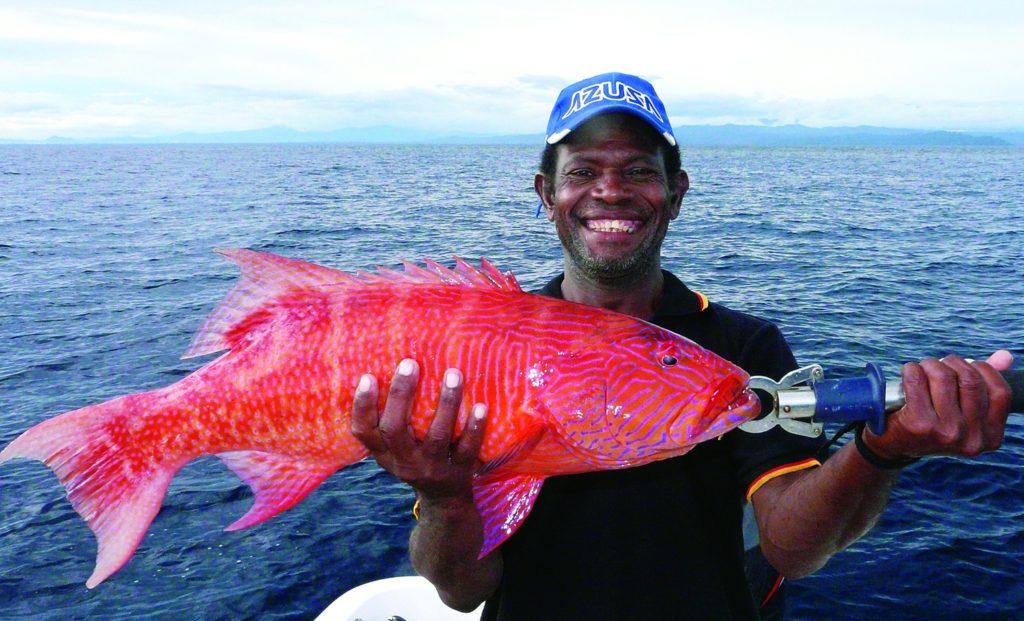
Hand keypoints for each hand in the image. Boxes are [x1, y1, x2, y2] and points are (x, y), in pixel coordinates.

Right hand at [350, 359, 487, 500]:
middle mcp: (404, 462)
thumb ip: (389, 419)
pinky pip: (467, 449)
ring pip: (436, 436)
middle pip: (396, 430)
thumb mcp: (394, 448)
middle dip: (401, 395)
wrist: (443, 501)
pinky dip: (474, 428)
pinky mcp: (459, 472)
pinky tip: (481, 406)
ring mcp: (432, 468)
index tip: (368, 377)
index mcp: (384, 452)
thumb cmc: (415, 459)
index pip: (363, 431)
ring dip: (446, 404)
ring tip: (453, 374)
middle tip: (410, 364)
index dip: (362, 406)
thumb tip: (386, 366)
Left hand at [863, 351, 1012, 459]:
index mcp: (990, 437)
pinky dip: (911, 369)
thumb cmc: (931, 423)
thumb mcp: (962, 411)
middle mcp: (972, 439)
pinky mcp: (919, 425)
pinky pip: (917, 380)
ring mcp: (946, 433)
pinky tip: (909, 373)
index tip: (966, 366)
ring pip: (944, 377)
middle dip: (952, 363)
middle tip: (938, 364)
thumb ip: (985, 384)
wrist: (892, 445)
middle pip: (970, 380)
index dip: (984, 370)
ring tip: (923, 368)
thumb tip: (1005, 356)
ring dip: (930, 364)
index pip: (1000, 392)